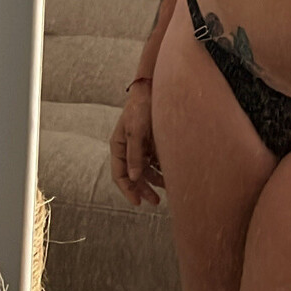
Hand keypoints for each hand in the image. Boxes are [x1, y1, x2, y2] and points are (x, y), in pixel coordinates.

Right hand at [110, 87, 164, 206]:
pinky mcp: (152, 142)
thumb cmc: (141, 107)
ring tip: (168, 188)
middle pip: (134, 176)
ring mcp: (140, 146)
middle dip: (144, 189)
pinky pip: (155, 161)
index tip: (138, 202)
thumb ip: (135, 154)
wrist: (154, 88)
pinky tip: (171, 175)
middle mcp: (128, 149)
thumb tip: (134, 177)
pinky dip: (162, 169)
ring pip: (146, 170)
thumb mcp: (136, 131)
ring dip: (155, 181)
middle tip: (156, 201)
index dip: (128, 190)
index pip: (119, 175)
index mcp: (118, 146)